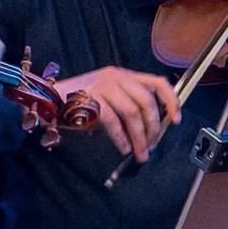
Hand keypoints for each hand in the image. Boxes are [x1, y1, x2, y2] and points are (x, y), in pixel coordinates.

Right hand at [52, 65, 180, 162]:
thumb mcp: (109, 99)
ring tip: (140, 153)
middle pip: (146, 101)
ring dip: (139, 137)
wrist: (51, 101)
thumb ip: (129, 107)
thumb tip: (149, 131)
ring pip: (132, 112)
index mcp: (124, 75)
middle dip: (153, 127)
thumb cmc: (82, 104)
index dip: (170, 101)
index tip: (176, 119)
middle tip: (152, 145)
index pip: (156, 82)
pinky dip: (121, 138)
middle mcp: (115, 77)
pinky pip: (113, 122)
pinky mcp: (90, 100)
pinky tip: (124, 149)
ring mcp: (102, 86)